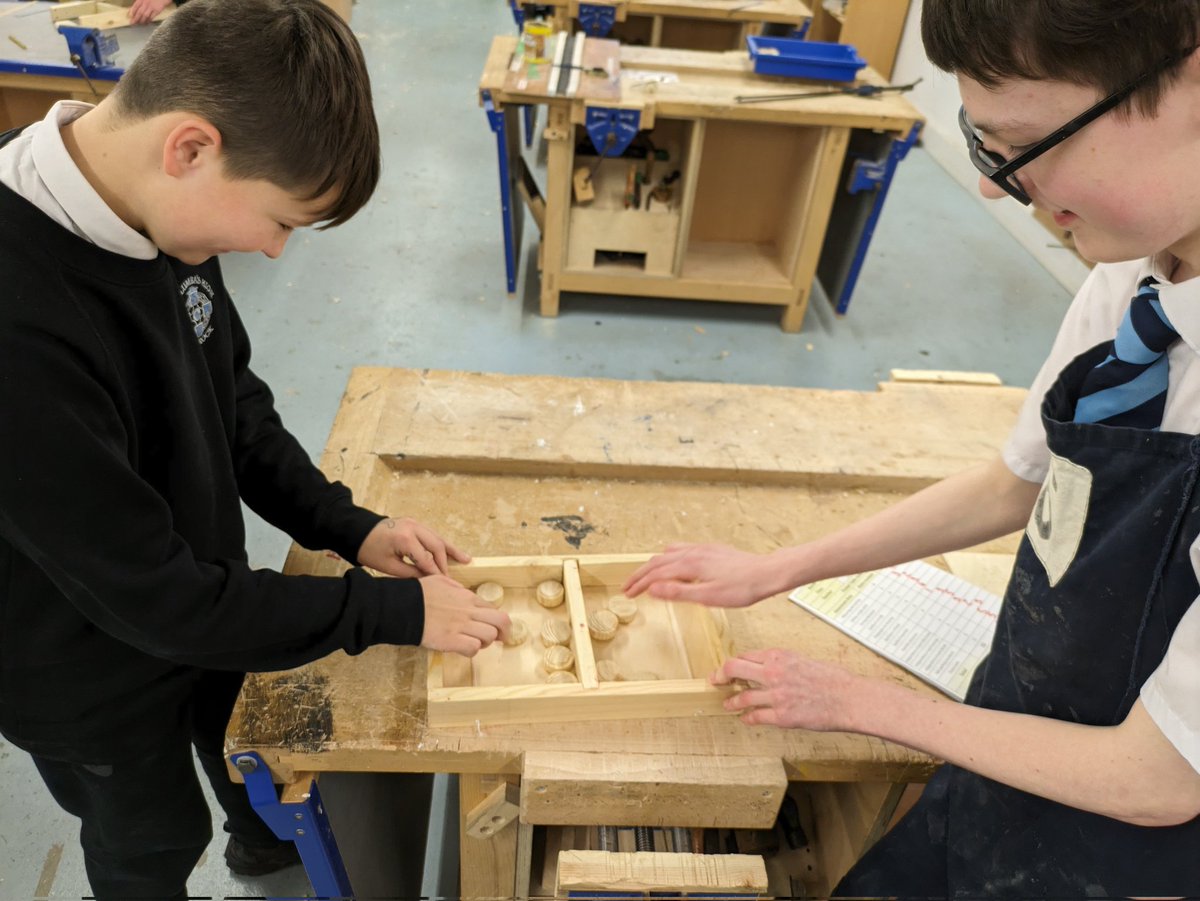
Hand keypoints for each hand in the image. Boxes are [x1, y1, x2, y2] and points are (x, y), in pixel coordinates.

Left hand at [128, 0, 171, 23]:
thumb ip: (139, 2)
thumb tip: (132, 10)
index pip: (135, 7)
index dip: (132, 12)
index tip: (130, 17)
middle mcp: (145, 3)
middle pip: (139, 12)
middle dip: (135, 18)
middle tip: (133, 23)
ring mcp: (151, 7)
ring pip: (145, 15)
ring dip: (142, 20)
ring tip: (140, 23)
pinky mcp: (157, 11)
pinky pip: (151, 17)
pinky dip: (148, 20)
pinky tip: (147, 22)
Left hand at [357, 517, 470, 577]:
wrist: (357, 531)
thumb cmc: (369, 550)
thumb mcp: (389, 566)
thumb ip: (411, 573)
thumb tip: (428, 581)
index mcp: (405, 539)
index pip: (426, 559)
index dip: (436, 573)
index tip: (444, 585)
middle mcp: (413, 527)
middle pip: (436, 546)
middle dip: (444, 563)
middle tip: (450, 578)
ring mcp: (415, 523)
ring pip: (438, 538)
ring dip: (450, 550)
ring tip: (466, 559)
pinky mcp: (414, 523)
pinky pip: (432, 534)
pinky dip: (442, 544)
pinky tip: (454, 551)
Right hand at [420, 574, 509, 655]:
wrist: (403, 606)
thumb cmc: (419, 594)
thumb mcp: (440, 581)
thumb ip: (455, 587)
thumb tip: (462, 591)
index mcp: (467, 597)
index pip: (494, 609)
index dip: (497, 621)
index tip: (495, 628)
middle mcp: (468, 611)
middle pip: (501, 621)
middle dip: (504, 632)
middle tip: (499, 639)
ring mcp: (461, 626)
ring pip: (490, 636)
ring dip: (484, 642)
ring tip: (473, 642)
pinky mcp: (451, 640)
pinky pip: (473, 648)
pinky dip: (471, 650)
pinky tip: (461, 647)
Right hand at [622, 543, 784, 606]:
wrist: (766, 573)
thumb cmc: (742, 588)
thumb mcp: (708, 597)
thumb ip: (678, 592)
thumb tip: (653, 590)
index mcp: (689, 564)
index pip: (655, 574)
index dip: (639, 584)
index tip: (628, 593)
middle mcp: (693, 553)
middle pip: (658, 562)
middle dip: (641, 574)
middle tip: (629, 586)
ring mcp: (702, 549)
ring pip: (669, 554)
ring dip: (653, 565)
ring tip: (646, 576)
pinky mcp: (711, 550)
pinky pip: (682, 550)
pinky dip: (669, 557)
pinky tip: (674, 563)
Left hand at [714, 648, 860, 729]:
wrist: (848, 698)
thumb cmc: (832, 679)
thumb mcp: (802, 659)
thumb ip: (782, 663)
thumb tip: (767, 668)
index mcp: (779, 656)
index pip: (746, 656)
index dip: (734, 663)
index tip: (728, 668)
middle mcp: (773, 673)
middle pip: (734, 668)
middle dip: (720, 675)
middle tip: (716, 681)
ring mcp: (776, 695)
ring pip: (742, 697)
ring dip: (732, 702)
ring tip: (728, 704)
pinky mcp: (782, 716)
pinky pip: (756, 717)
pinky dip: (748, 718)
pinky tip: (745, 718)